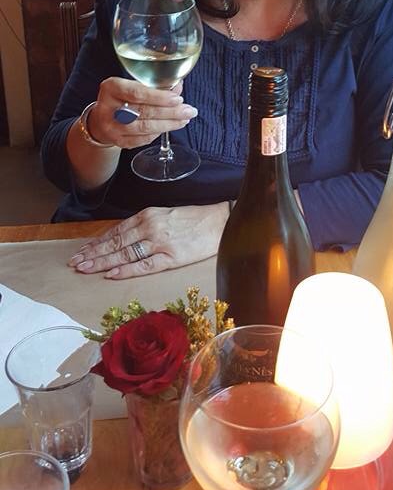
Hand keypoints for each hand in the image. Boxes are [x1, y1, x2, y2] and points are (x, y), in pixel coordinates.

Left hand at [68, 203, 228, 278]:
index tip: (81, 252)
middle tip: (75, 263)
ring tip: (85, 269)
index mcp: (147, 216)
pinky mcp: (171, 257)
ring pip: (124, 253)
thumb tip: (123, 239)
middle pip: (115, 242)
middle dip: (93, 254)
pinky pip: (144, 265)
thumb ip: (145, 226)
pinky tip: (112, 274)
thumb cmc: (194, 220)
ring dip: (102, 262)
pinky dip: (126, 269)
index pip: (115, 231)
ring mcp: (159, 243)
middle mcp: (149, 227)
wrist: (221, 221)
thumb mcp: (165, 216)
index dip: (96, 243)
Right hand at [86, 77, 197, 148]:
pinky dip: (159, 132)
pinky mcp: (117, 141)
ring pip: (145, 127)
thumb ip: (155, 86)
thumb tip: (178, 87)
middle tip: (189, 111)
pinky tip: (170, 127)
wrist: (101, 120)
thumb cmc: (121, 99)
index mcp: (111, 87)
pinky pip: (143, 139)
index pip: (137, 92)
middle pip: (144, 111)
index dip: (159, 97)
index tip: (178, 99)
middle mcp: (108, 107)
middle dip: (170, 112)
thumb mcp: (132, 86)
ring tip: (184, 120)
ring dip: (168, 124)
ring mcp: (111, 127)